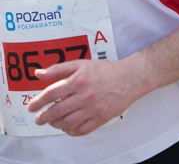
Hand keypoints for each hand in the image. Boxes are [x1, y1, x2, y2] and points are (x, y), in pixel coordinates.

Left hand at [26, 59, 145, 135]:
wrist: (131, 78)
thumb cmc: (105, 70)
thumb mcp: (81, 64)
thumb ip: (59, 69)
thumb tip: (38, 74)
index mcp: (79, 80)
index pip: (51, 94)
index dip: (37, 102)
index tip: (31, 107)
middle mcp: (85, 95)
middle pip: (56, 111)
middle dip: (43, 117)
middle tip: (39, 119)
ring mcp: (94, 108)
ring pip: (67, 123)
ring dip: (55, 124)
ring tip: (52, 122)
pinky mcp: (102, 117)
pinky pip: (81, 130)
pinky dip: (70, 131)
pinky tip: (67, 126)